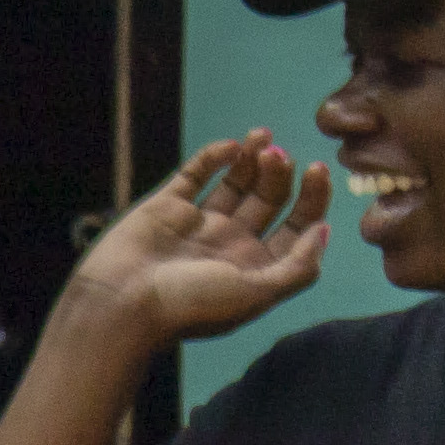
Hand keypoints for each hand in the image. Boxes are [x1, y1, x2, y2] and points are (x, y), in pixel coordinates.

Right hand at [59, 132, 334, 352]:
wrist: (120, 306)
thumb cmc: (190, 306)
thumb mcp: (257, 294)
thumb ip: (299, 266)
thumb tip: (325, 231)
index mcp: (254, 266)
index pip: (296, 225)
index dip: (313, 197)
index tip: (316, 171)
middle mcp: (229, 243)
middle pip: (269, 199)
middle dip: (280, 174)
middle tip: (279, 157)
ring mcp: (197, 224)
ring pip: (235, 183)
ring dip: (253, 158)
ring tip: (262, 138)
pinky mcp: (166, 207)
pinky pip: (194, 175)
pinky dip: (214, 156)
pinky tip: (232, 146)